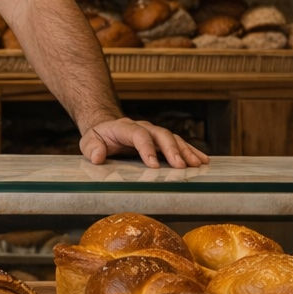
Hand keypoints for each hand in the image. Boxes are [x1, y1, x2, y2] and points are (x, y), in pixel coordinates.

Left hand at [79, 117, 209, 168]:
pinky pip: (179, 144)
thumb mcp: (89, 141)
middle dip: (172, 150)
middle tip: (181, 166)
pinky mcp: (162, 141)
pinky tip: (203, 160)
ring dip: (186, 151)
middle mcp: (143, 127)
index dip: (146, 148)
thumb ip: (92, 148)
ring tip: (198, 164)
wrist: (107, 128)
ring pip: (173, 139)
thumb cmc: (99, 138)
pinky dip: (191, 151)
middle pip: (161, 135)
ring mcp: (154, 133)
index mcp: (124, 127)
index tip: (152, 165)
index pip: (138, 135)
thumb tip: (97, 157)